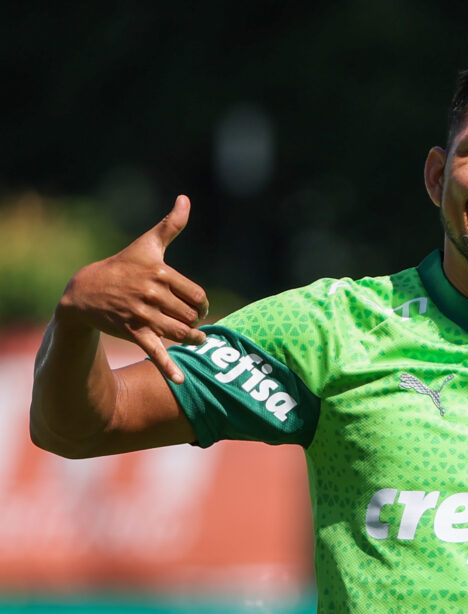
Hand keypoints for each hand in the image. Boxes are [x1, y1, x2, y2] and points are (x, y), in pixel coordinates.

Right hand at [57, 195, 208, 383]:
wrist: (85, 291)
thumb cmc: (123, 265)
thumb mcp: (147, 245)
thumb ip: (171, 225)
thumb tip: (185, 199)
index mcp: (161, 272)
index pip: (198, 296)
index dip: (202, 305)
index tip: (198, 308)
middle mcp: (152, 293)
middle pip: (191, 316)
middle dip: (195, 322)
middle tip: (192, 324)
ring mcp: (142, 314)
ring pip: (180, 333)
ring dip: (191, 340)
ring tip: (196, 340)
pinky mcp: (132, 332)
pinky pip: (155, 351)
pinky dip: (167, 367)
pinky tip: (181, 380)